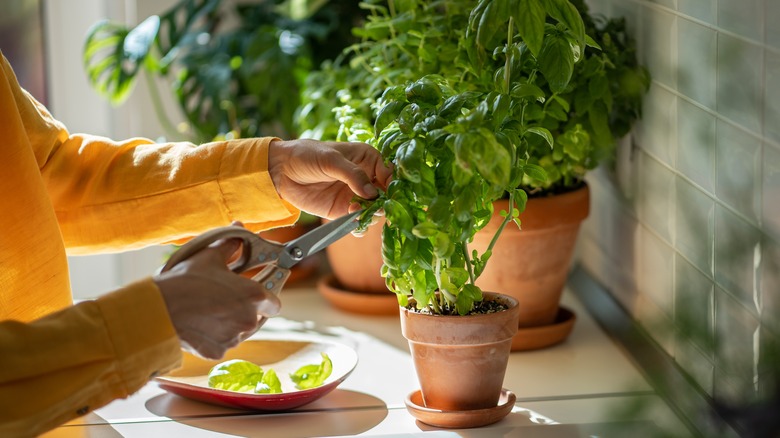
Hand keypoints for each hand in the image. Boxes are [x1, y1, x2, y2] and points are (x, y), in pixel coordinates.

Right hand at [154, 237, 280, 359]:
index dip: (268, 296)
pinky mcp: (217, 352)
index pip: (274, 302)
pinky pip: (222, 342)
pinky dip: (215, 335)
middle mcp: (248, 320)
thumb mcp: (209, 256)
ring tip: (212, 309)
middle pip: (259, 318)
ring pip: (241, 331)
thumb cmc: (186, 280)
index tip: (258, 291)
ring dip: (233, 322)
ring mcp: (233, 339)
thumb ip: (230, 245)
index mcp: (253, 296)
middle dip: (249, 309)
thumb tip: (239, 229)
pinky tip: (201, 323)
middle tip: (232, 298)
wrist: (158, 310)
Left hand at [268, 139, 391, 218]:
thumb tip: (372, 193)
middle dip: (383, 203)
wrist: (281, 171)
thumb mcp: (330, 159)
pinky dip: (359, 226)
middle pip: (385, 195)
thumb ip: (352, 174)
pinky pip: (358, 222)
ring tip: (356, 211)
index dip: (391, 184)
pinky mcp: (343, 211)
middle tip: (375, 207)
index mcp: (367, 159)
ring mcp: (356, 196)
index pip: (389, 173)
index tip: (387, 193)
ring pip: (374, 210)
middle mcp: (365, 178)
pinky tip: (352, 222)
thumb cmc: (307, 155)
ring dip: (371, 214)